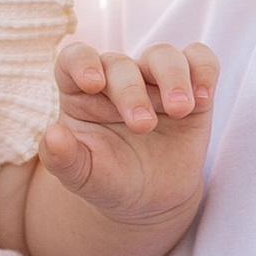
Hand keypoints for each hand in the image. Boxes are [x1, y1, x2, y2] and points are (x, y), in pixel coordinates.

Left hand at [37, 38, 218, 224]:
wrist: (149, 201)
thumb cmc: (109, 181)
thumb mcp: (82, 177)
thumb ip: (63, 159)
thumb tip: (51, 135)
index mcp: (81, 93)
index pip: (75, 58)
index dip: (82, 62)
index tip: (93, 84)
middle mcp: (117, 79)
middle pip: (121, 64)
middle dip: (131, 92)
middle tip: (143, 126)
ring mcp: (154, 81)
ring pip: (163, 55)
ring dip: (172, 77)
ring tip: (180, 109)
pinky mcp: (191, 89)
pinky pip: (200, 61)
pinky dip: (204, 71)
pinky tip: (202, 98)